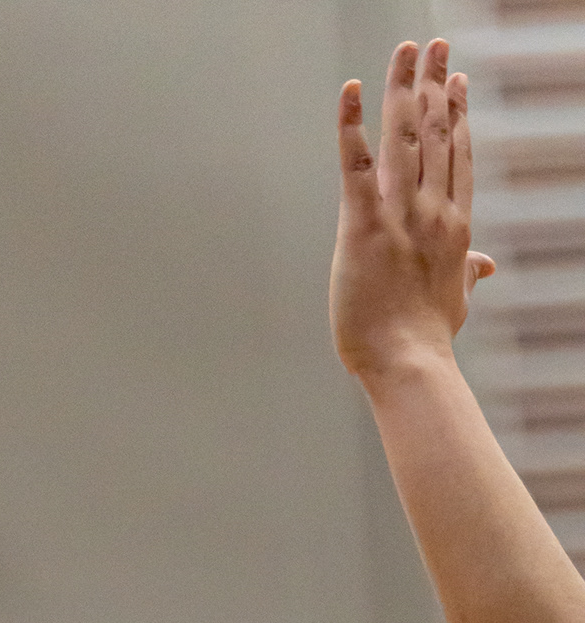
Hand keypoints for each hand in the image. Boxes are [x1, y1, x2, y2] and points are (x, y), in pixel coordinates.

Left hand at [332, 38, 495, 387]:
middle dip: (433, 84)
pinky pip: (355, 167)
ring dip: (403, 88)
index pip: (457, 155)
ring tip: (405, 51)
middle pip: (435, 133)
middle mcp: (432, 209)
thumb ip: (468, 272)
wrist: (409, 364)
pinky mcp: (364, 227)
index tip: (454, 81)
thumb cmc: (429, 339)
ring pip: (404, 136)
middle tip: (432, 45)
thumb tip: (486, 266)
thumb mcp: (455, 298)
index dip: (456, 113)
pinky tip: (349, 91)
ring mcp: (400, 215)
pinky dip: (350, 127)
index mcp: (455, 223)